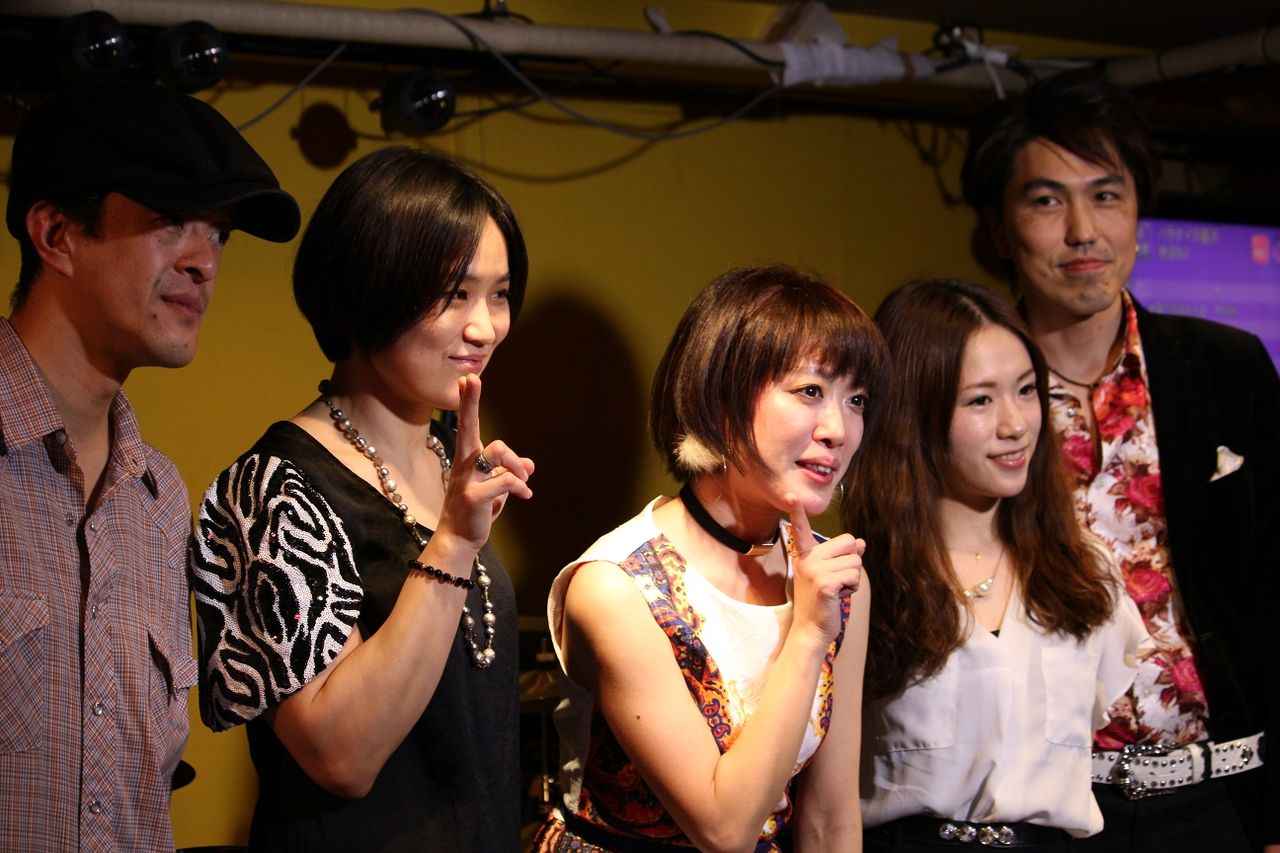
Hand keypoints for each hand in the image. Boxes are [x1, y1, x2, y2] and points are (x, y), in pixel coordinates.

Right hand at [436, 374, 533, 549]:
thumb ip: (510, 474)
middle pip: (469, 426)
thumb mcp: (496, 490)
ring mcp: (467, 479)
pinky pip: (505, 480)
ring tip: (522, 482)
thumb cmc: (477, 512)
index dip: (468, 402)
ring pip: (496, 450)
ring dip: (516, 463)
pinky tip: (526, 496)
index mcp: (468, 459)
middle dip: (470, 402)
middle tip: (471, 379)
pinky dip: (520, 487)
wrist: (459, 540)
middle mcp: (464, 464)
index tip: (466, 379)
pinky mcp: (474, 496)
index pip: (467, 424)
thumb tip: (530, 465)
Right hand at [787, 495, 862, 646]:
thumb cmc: (823, 602)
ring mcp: (815, 570)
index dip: (797, 512)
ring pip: (856, 560)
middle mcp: (808, 559)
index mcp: (806, 555)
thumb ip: (844, 556)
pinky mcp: (825, 583)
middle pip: (848, 541)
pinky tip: (839, 596)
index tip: (791, 496)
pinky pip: (854, 575)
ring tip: (837, 590)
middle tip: (837, 579)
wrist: (812, 629)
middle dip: (852, 560)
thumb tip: (860, 542)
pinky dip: (852, 587)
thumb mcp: (831, 575)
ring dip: (853, 577)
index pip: (801, 529)